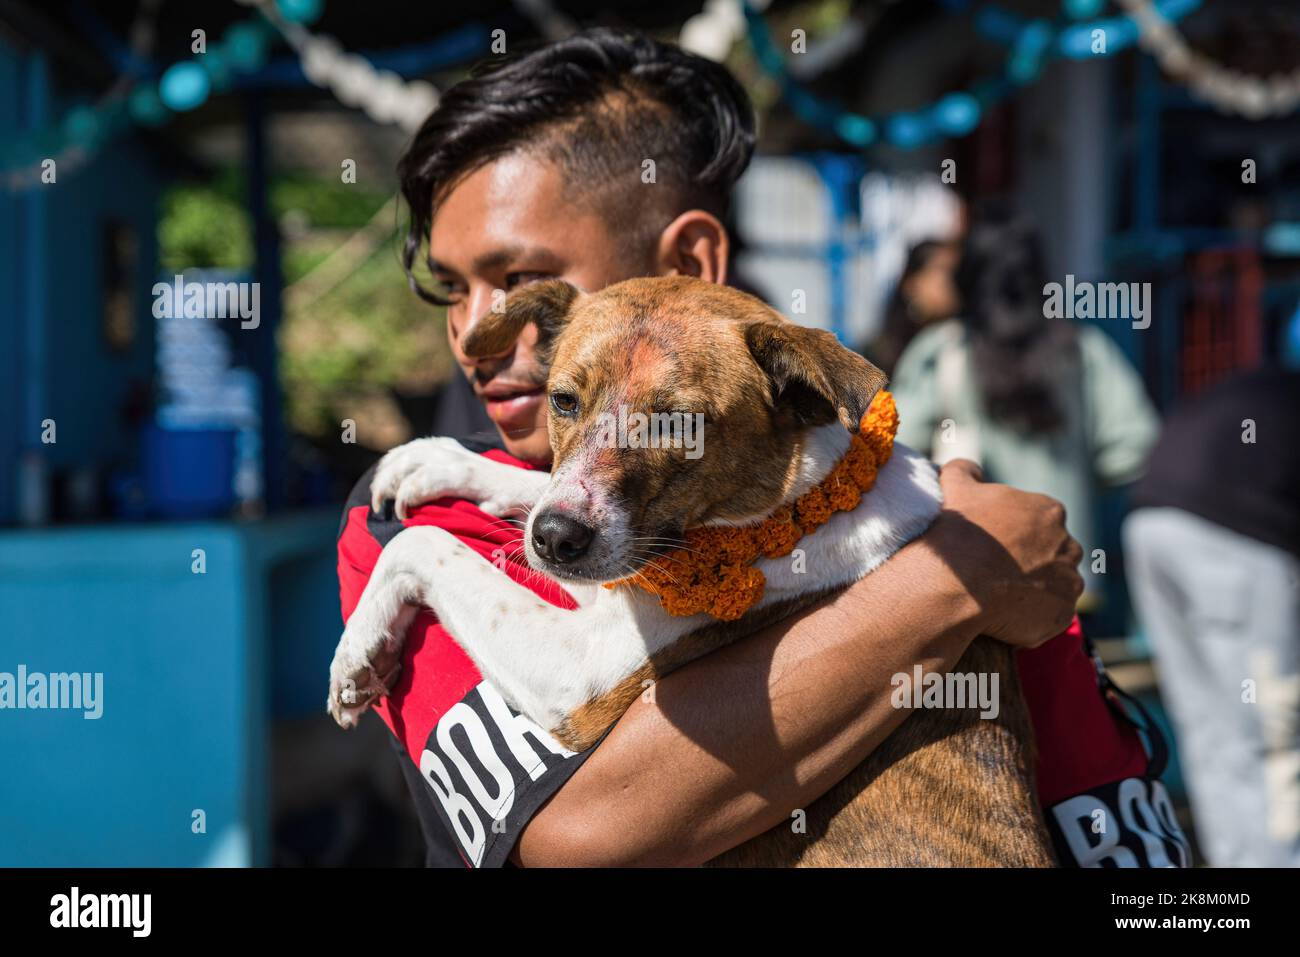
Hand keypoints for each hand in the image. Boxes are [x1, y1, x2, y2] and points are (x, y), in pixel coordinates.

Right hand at [928, 459, 1082, 647]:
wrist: (959, 581)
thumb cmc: (960, 532)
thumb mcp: (956, 487)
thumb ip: (966, 471)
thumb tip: (971, 469)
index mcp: (1049, 512)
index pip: (1041, 523)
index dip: (1018, 534)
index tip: (996, 545)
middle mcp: (1069, 545)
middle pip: (1054, 554)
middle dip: (1033, 562)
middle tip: (998, 573)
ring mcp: (1069, 582)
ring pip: (1056, 586)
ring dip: (1036, 591)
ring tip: (1001, 598)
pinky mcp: (1063, 614)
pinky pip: (1051, 616)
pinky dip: (1034, 618)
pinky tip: (1006, 617)